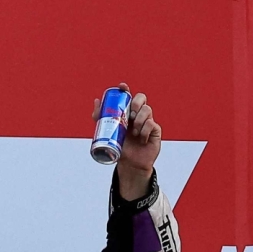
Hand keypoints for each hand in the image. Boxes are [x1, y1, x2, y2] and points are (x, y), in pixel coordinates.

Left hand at [97, 82, 161, 200]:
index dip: (125, 90)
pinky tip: (141, 139)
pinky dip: (144, 131)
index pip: (128, 96)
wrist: (130, 164)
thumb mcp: (108, 132)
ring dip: (139, 120)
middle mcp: (138, 114)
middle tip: (131, 114)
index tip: (122, 87)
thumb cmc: (120, 147)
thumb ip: (100, 118)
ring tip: (133, 133)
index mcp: (127, 113)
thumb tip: (97, 101)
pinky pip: (152, 124)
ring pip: (147, 110)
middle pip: (141, 98)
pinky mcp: (155, 130)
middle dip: (136, 102)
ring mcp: (148, 121)